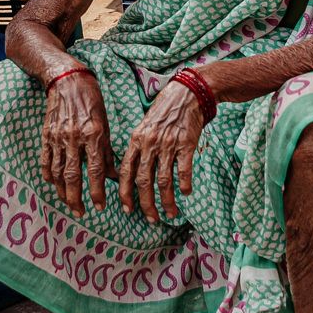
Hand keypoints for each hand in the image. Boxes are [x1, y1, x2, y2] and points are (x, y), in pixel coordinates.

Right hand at [40, 73, 116, 217]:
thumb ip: (107, 150)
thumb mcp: (106, 122)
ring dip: (62, 192)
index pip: (95, 170)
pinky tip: (53, 184)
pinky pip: (46, 160)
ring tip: (68, 203)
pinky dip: (48, 175)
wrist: (66, 79)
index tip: (100, 206)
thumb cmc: (91, 99)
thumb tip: (113, 176)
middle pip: (73, 176)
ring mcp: (58, 137)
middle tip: (81, 213)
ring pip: (58, 172)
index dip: (97, 191)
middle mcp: (74, 137)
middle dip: (76, 198)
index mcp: (93, 134)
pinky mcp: (46, 134)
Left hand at [119, 83, 202, 222]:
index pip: (126, 172)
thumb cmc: (164, 111)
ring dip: (166, 201)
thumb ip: (138, 148)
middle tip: (151, 219)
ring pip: (163, 181)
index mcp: (136, 140)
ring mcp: (168, 144)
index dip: (125, 193)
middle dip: (146, 204)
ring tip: (170, 213)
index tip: (127, 209)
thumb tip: (130, 172)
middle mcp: (149, 144)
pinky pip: (183, 170)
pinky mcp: (186, 144)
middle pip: (144, 181)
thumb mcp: (144, 126)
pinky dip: (184, 185)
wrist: (186, 93)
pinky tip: (186, 194)